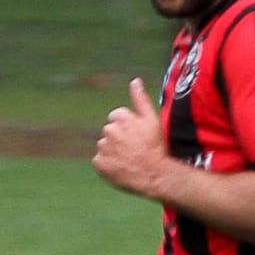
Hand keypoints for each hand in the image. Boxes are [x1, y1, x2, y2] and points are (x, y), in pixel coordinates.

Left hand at [92, 78, 169, 197]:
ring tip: (128, 158)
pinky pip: (100, 161)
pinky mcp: (99, 163)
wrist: (154, 174)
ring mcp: (103, 147)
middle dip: (118, 138)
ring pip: (104, 146)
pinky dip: (107, 164)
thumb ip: (140, 99)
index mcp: (121, 117)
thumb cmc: (155, 146)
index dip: (127, 127)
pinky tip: (121, 167)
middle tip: (134, 148)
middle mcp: (109, 130)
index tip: (136, 136)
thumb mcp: (152, 119)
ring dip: (112, 151)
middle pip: (109, 131)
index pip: (116, 117)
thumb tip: (135, 81)